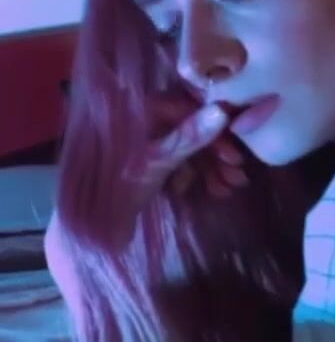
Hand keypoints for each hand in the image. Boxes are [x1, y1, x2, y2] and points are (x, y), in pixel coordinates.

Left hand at [44, 96, 246, 309]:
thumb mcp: (154, 163)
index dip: (215, 130)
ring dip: (213, 168)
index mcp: (136, 112)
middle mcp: (142, 122)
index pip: (187, 109)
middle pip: (192, 129)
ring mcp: (146, 143)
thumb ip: (187, 137)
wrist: (90, 231)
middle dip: (217, 154)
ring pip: (190, 148)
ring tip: (228, 189)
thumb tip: (222, 111)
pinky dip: (198, 176)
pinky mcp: (149, 163)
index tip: (234, 154)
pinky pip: (181, 162)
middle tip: (237, 176)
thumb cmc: (115, 192)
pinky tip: (210, 192)